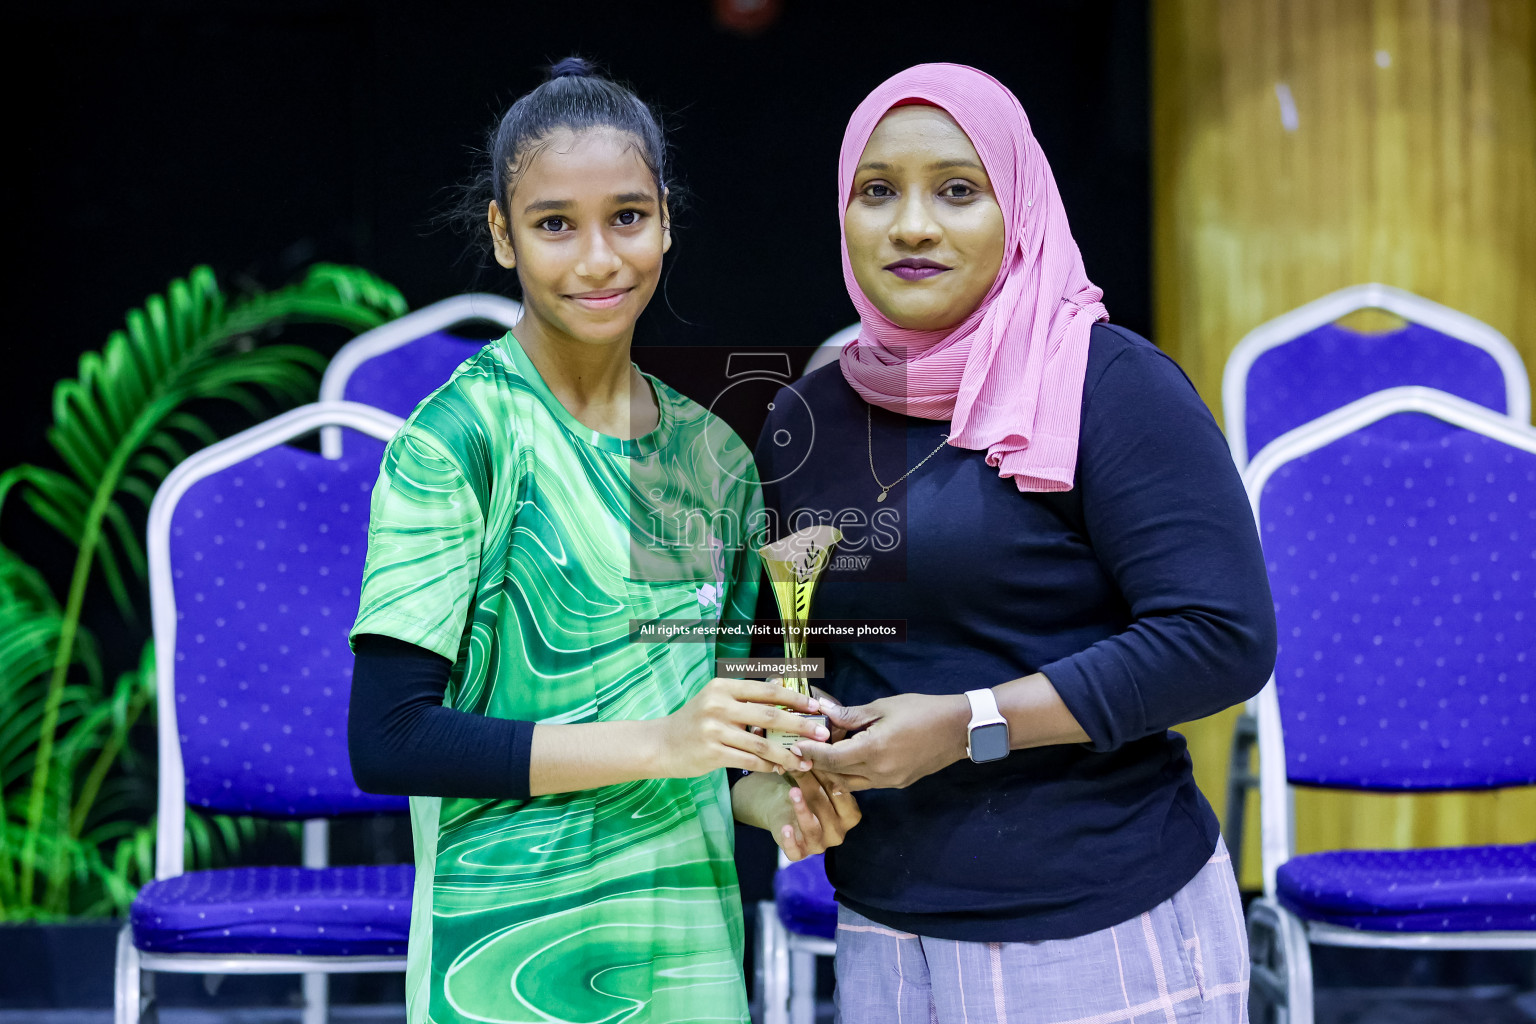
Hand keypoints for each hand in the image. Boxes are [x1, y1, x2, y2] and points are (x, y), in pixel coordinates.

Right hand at [656, 678, 829, 777]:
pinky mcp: (711, 753)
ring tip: (805, 760)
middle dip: (800, 726)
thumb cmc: (694, 721)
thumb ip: (747, 694)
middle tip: (822, 734)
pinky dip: (768, 766)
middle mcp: (718, 705)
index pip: (766, 690)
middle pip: (769, 715)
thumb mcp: (717, 699)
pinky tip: (779, 769)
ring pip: (762, 744)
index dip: (794, 698)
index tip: (816, 707)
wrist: (660, 745)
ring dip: (787, 754)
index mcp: (723, 687)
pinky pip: (749, 761)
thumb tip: (782, 683)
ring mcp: (714, 730)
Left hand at [733, 769, 861, 860]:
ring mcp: (820, 844)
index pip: (843, 796)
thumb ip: (818, 768)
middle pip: (827, 809)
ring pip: (813, 829)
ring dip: (803, 810)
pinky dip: (791, 840)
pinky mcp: (800, 853)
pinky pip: (796, 851)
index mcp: (850, 814)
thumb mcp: (814, 778)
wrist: (780, 806)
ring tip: (793, 792)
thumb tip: (813, 748)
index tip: (819, 759)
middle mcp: (839, 831)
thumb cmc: (806, 790)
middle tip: (803, 768)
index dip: (831, 777)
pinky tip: (785, 827)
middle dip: (814, 787)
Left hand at [797, 692, 969, 789]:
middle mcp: (879, 773)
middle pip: (836, 774)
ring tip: (823, 754)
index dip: (810, 753)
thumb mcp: (883, 707)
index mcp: (873, 751)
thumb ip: (851, 715)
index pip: (831, 758)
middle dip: (818, 763)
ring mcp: (890, 782)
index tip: (795, 747)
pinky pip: (867, 783)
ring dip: (834, 771)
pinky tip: (847, 758)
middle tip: (804, 750)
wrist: (958, 729)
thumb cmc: (922, 711)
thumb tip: (823, 711)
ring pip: (850, 783)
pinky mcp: (898, 783)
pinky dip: (851, 774)